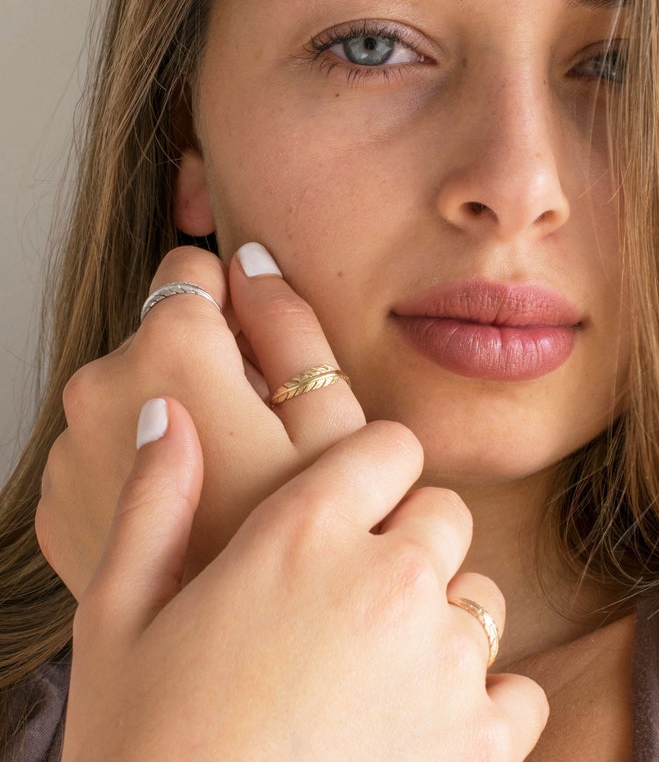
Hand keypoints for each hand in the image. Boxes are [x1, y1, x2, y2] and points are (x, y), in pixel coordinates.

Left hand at [38, 244, 364, 597]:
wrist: (228, 667)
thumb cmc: (295, 543)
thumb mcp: (329, 423)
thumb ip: (291, 325)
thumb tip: (253, 262)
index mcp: (170, 354)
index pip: (190, 267)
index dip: (237, 306)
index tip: (258, 357)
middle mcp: (98, 389)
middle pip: (158, 331)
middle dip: (207, 362)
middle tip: (252, 433)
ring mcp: (68, 450)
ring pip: (131, 389)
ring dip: (174, 410)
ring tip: (222, 475)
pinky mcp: (58, 497)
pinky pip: (106, 444)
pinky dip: (143, 456)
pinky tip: (188, 505)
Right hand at [64, 397, 547, 759]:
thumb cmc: (144, 749)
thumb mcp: (119, 616)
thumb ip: (155, 501)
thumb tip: (170, 414)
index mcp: (303, 534)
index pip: (391, 446)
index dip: (377, 467)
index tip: (359, 500)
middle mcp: (388, 579)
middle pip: (445, 513)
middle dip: (411, 539)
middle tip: (356, 596)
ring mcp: (444, 661)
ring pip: (482, 596)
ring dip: (443, 622)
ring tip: (381, 672)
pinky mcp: (481, 743)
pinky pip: (520, 690)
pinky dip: (487, 705)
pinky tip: (425, 728)